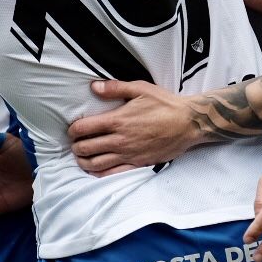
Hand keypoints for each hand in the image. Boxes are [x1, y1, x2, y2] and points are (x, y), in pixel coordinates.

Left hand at [68, 79, 200, 173]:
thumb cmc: (165, 104)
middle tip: (76, 142)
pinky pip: (112, 173)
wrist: (188, 123)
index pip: (83, 128)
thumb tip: (94, 87)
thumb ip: (115, 88)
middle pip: (85, 148)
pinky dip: (99, 173)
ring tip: (81, 156)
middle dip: (75, 145)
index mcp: (117, 120)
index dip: (72, 130)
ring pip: (95, 164)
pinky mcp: (137, 164)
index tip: (73, 128)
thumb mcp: (141, 89)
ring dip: (83, 161)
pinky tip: (95, 170)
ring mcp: (128, 154)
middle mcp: (120, 140)